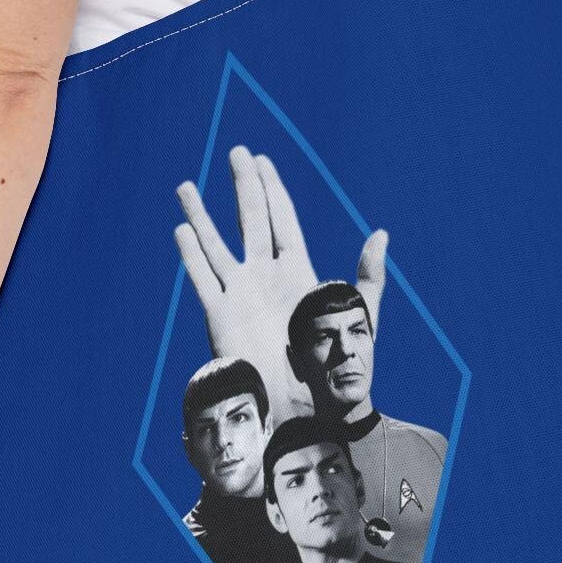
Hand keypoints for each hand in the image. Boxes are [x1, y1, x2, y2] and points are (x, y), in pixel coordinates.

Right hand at [175, 146, 387, 416]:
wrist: (311, 411)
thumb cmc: (341, 370)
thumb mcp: (362, 318)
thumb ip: (369, 277)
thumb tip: (380, 233)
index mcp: (299, 272)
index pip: (281, 218)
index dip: (271, 188)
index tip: (260, 160)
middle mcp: (266, 277)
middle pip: (251, 219)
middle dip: (243, 185)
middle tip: (236, 152)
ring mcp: (241, 295)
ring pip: (217, 245)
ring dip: (202, 215)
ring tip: (187, 186)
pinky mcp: (221, 318)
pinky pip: (202, 278)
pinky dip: (192, 254)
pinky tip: (181, 229)